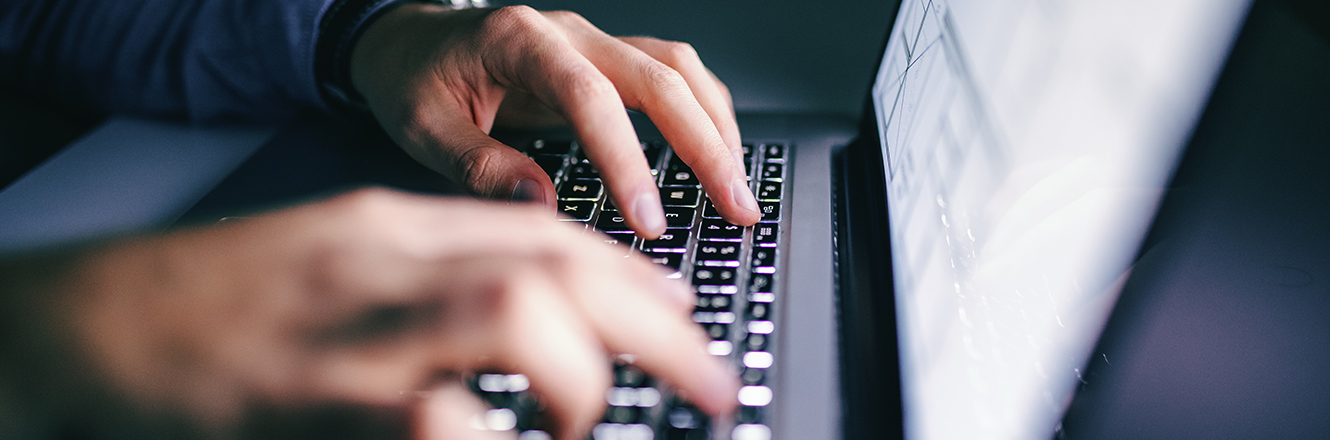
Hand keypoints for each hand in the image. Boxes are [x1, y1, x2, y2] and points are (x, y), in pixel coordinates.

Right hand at [2, 189, 736, 438]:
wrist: (91, 325)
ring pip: (509, 316)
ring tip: (589, 424)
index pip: (547, 233)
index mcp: (391, 228)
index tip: (685, 318)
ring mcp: (347, 332)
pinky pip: (437, 419)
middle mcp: (382, 266)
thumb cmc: (222, 303)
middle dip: (653, 326)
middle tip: (709, 381)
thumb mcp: (341, 259)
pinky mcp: (311, 403)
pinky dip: (493, 439)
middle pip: (553, 270)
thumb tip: (552, 297)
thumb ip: (440, 269)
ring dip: (580, 376)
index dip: (634, 279)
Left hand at [350, 5, 761, 238]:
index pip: (590, 97)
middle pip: (659, 77)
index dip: (626, 159)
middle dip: (705, 146)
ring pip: (677, 70)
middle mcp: (568, 32)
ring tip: (738, 189)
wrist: (408, 41)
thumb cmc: (412, 79)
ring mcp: (592, 42)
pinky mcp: (605, 61)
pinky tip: (717, 153)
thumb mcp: (422, 127)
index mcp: (519, 41)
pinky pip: (670, 76)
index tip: (647, 218)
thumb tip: (542, 206)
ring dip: (716, 128)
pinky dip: (702, 113)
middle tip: (733, 207)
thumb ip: (479, 166)